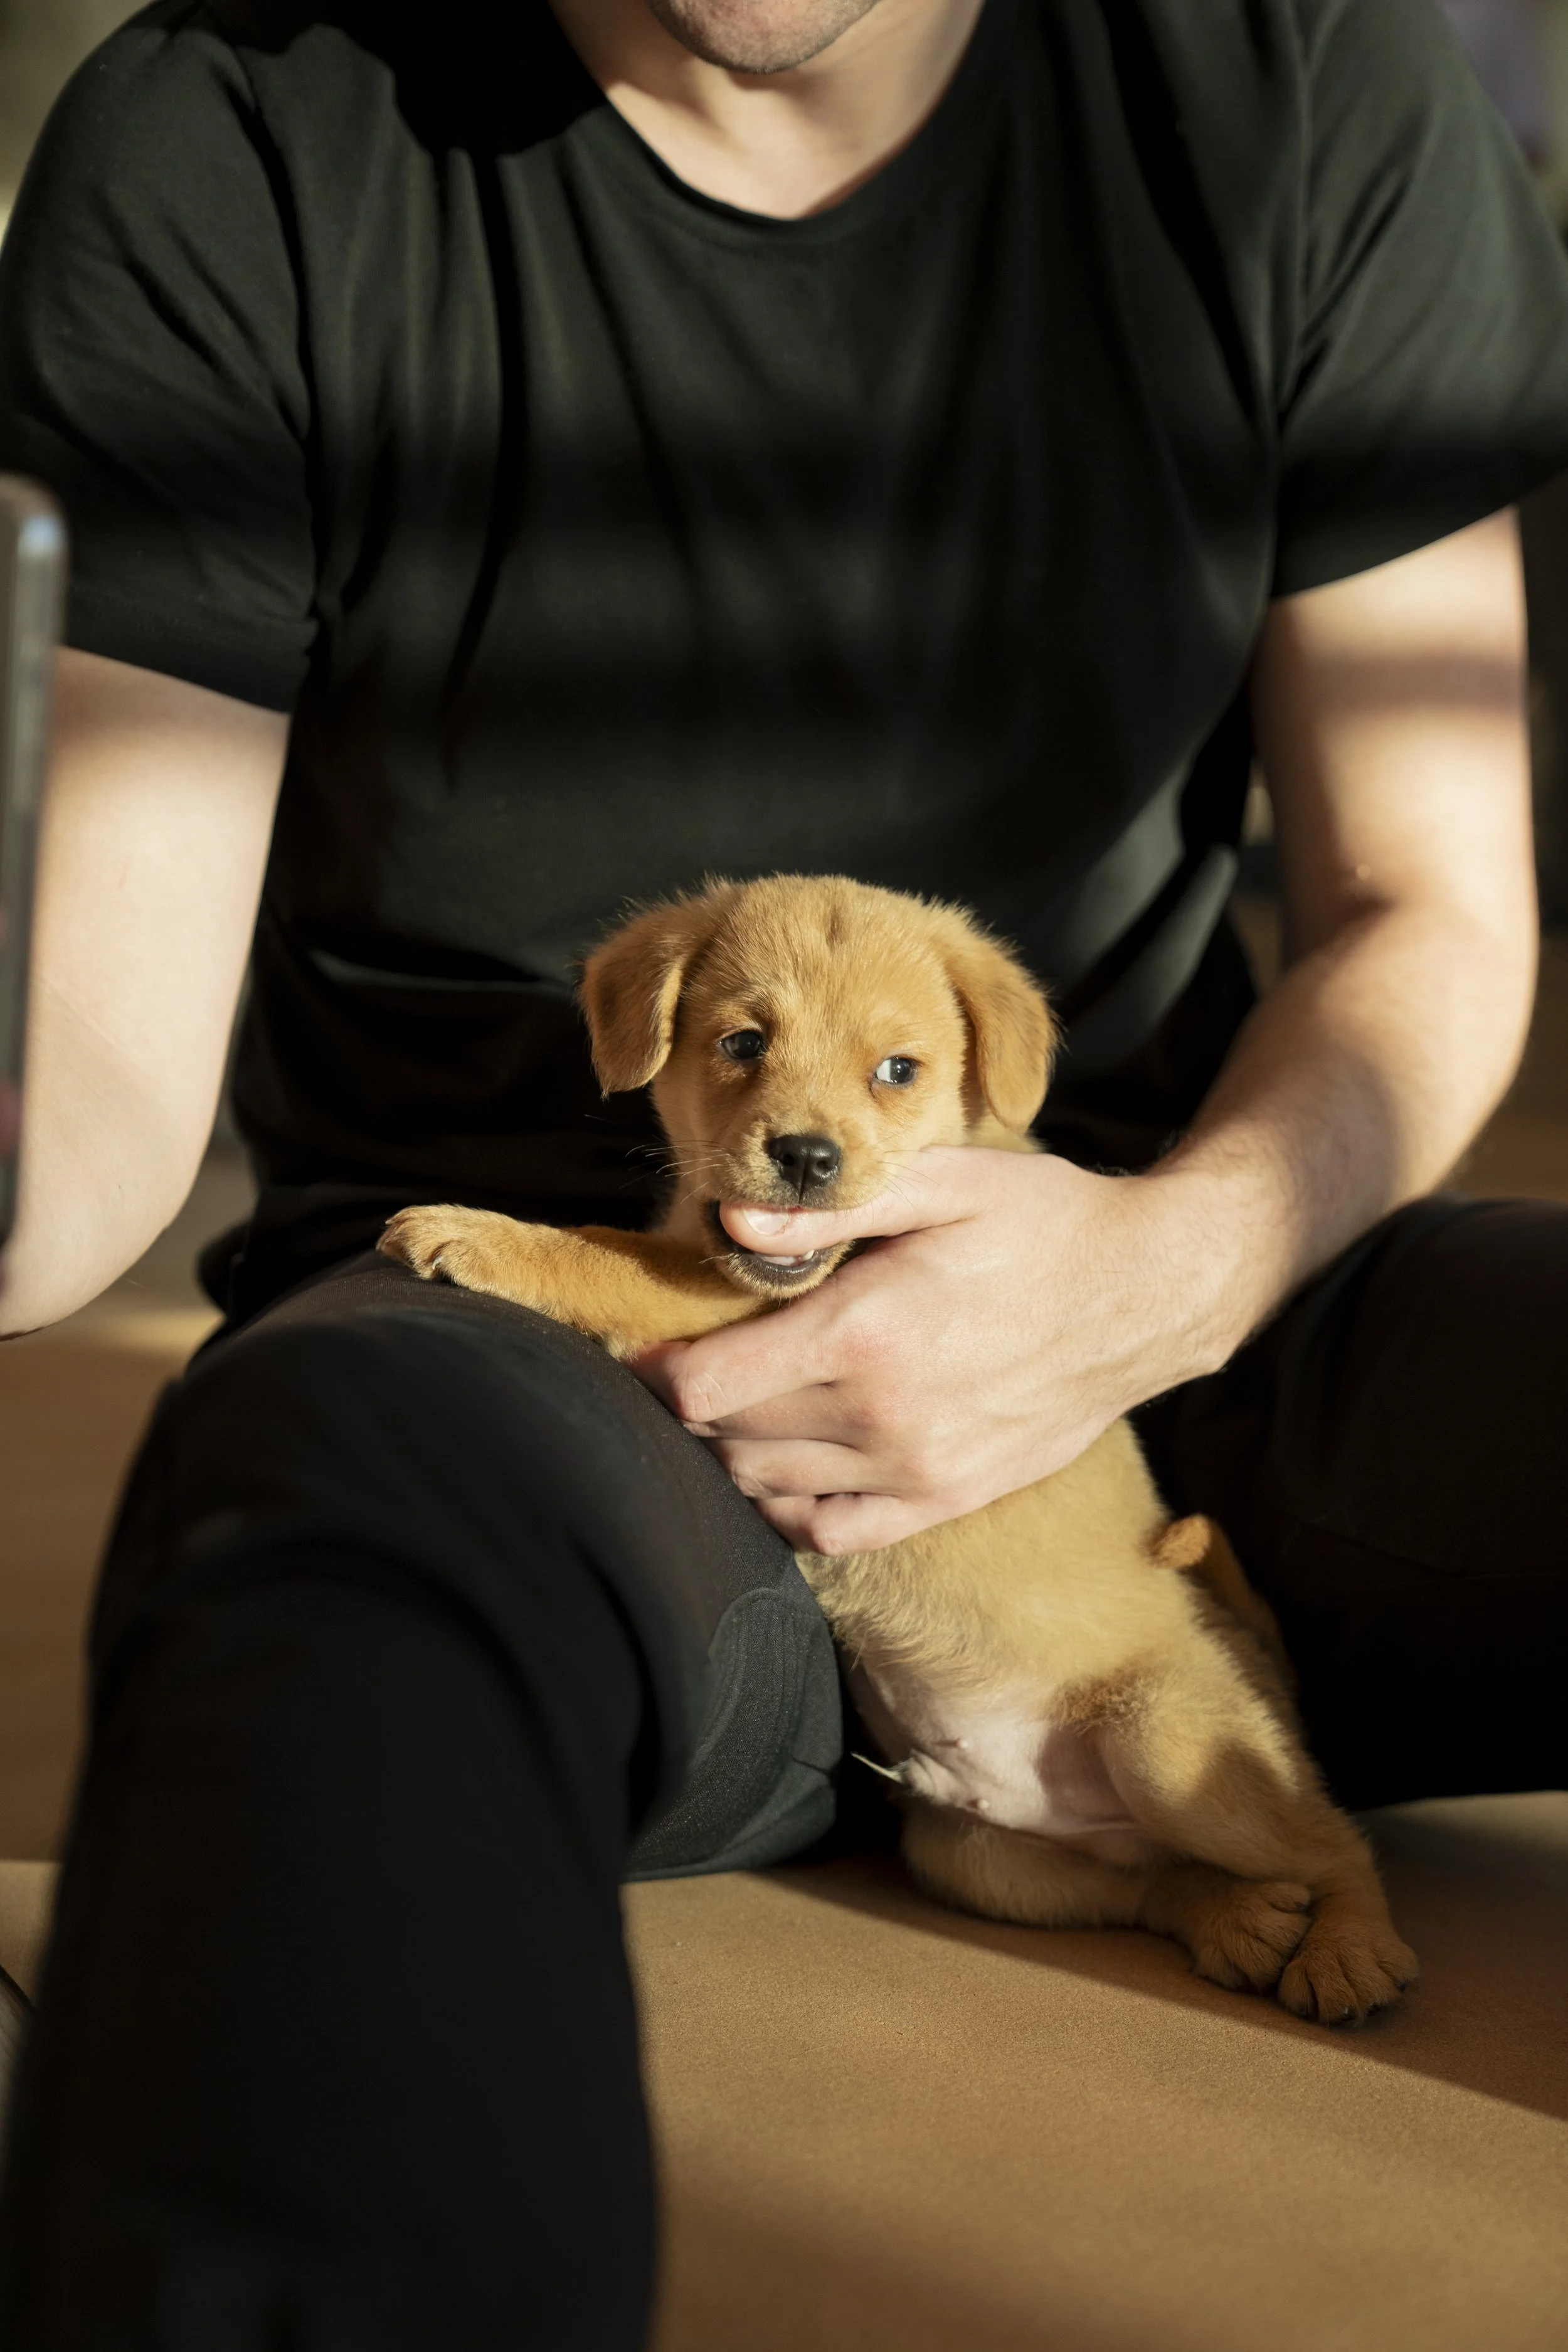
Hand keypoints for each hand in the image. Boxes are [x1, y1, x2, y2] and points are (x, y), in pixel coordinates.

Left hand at [633, 1146, 1258, 1552]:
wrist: (1146, 1296)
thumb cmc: (1042, 1223)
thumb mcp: (943, 1182)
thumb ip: (830, 1206)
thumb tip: (726, 1221)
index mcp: (863, 1333)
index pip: (704, 1387)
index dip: (653, 1370)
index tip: (642, 1347)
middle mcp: (879, 1416)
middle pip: (725, 1437)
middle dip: (691, 1401)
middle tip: (691, 1360)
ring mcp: (914, 1469)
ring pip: (765, 1486)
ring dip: (732, 1450)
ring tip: (737, 1402)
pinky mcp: (945, 1498)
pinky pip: (829, 1531)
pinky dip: (785, 1508)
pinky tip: (782, 1467)